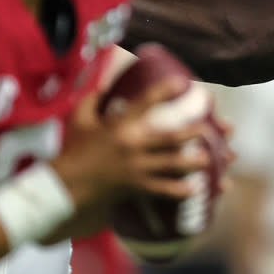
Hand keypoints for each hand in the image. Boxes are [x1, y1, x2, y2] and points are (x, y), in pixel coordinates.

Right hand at [55, 79, 210, 211]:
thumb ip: (93, 99)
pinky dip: (179, 190)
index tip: (183, 83)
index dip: (165, 91)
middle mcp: (132, 145)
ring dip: (192, 161)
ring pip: (172, 164)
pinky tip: (194, 189)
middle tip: (207, 129)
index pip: (145, 103)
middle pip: (170, 137)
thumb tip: (105, 83)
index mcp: (119, 125)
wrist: (65, 186)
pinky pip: (163, 190)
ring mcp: (136, 168)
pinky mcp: (136, 187)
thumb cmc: (73, 151)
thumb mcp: (80, 120)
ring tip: (207, 158)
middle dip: (193, 132)